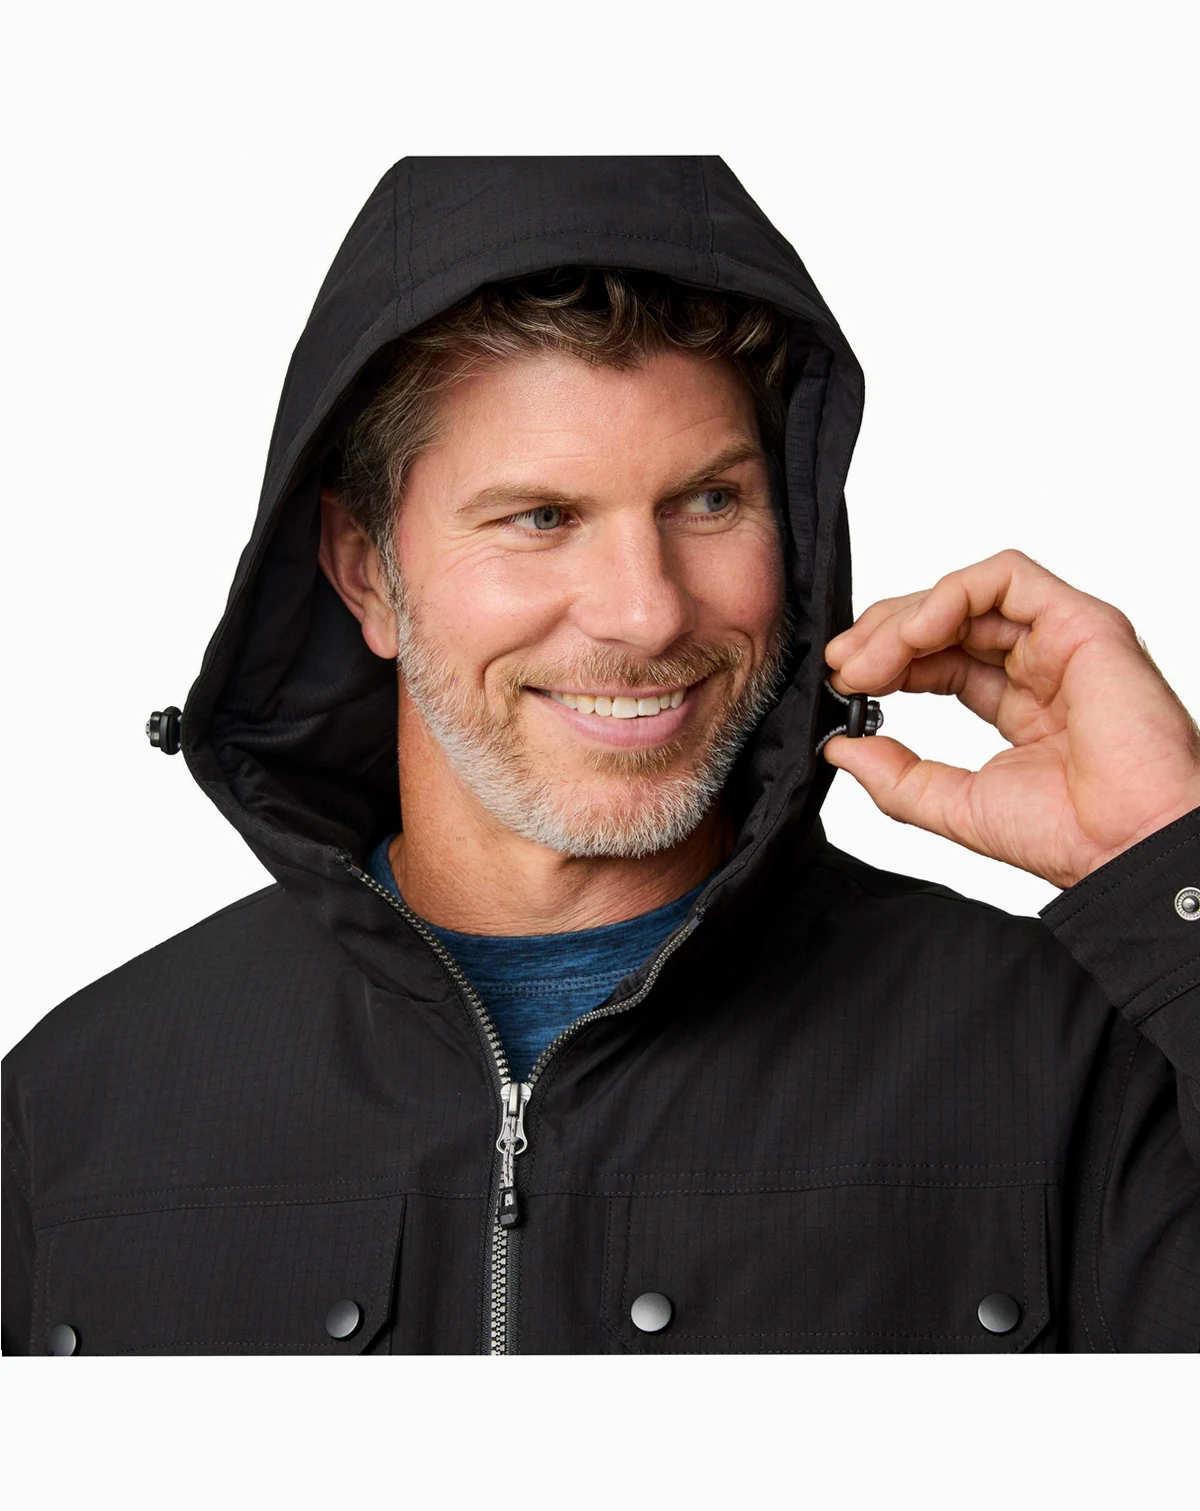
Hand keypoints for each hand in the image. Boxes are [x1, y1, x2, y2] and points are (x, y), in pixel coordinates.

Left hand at [822, 549, 1199, 889]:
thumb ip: (896, 776)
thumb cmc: (1072, 836)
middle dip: (884, 636)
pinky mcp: (1082, 622)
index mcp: (1022, 704)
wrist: (1130, 849)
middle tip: (843, 666)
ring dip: (905, 620)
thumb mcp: (954, 804)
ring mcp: (1063, 640)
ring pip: (968, 595)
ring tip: (866, 661)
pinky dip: (950, 595)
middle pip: (947, 621)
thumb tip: (840, 747)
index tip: (844, 683)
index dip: (888, 661)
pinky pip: (1006, 577)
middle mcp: (1043, 665)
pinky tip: (914, 634)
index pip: (940, 659)